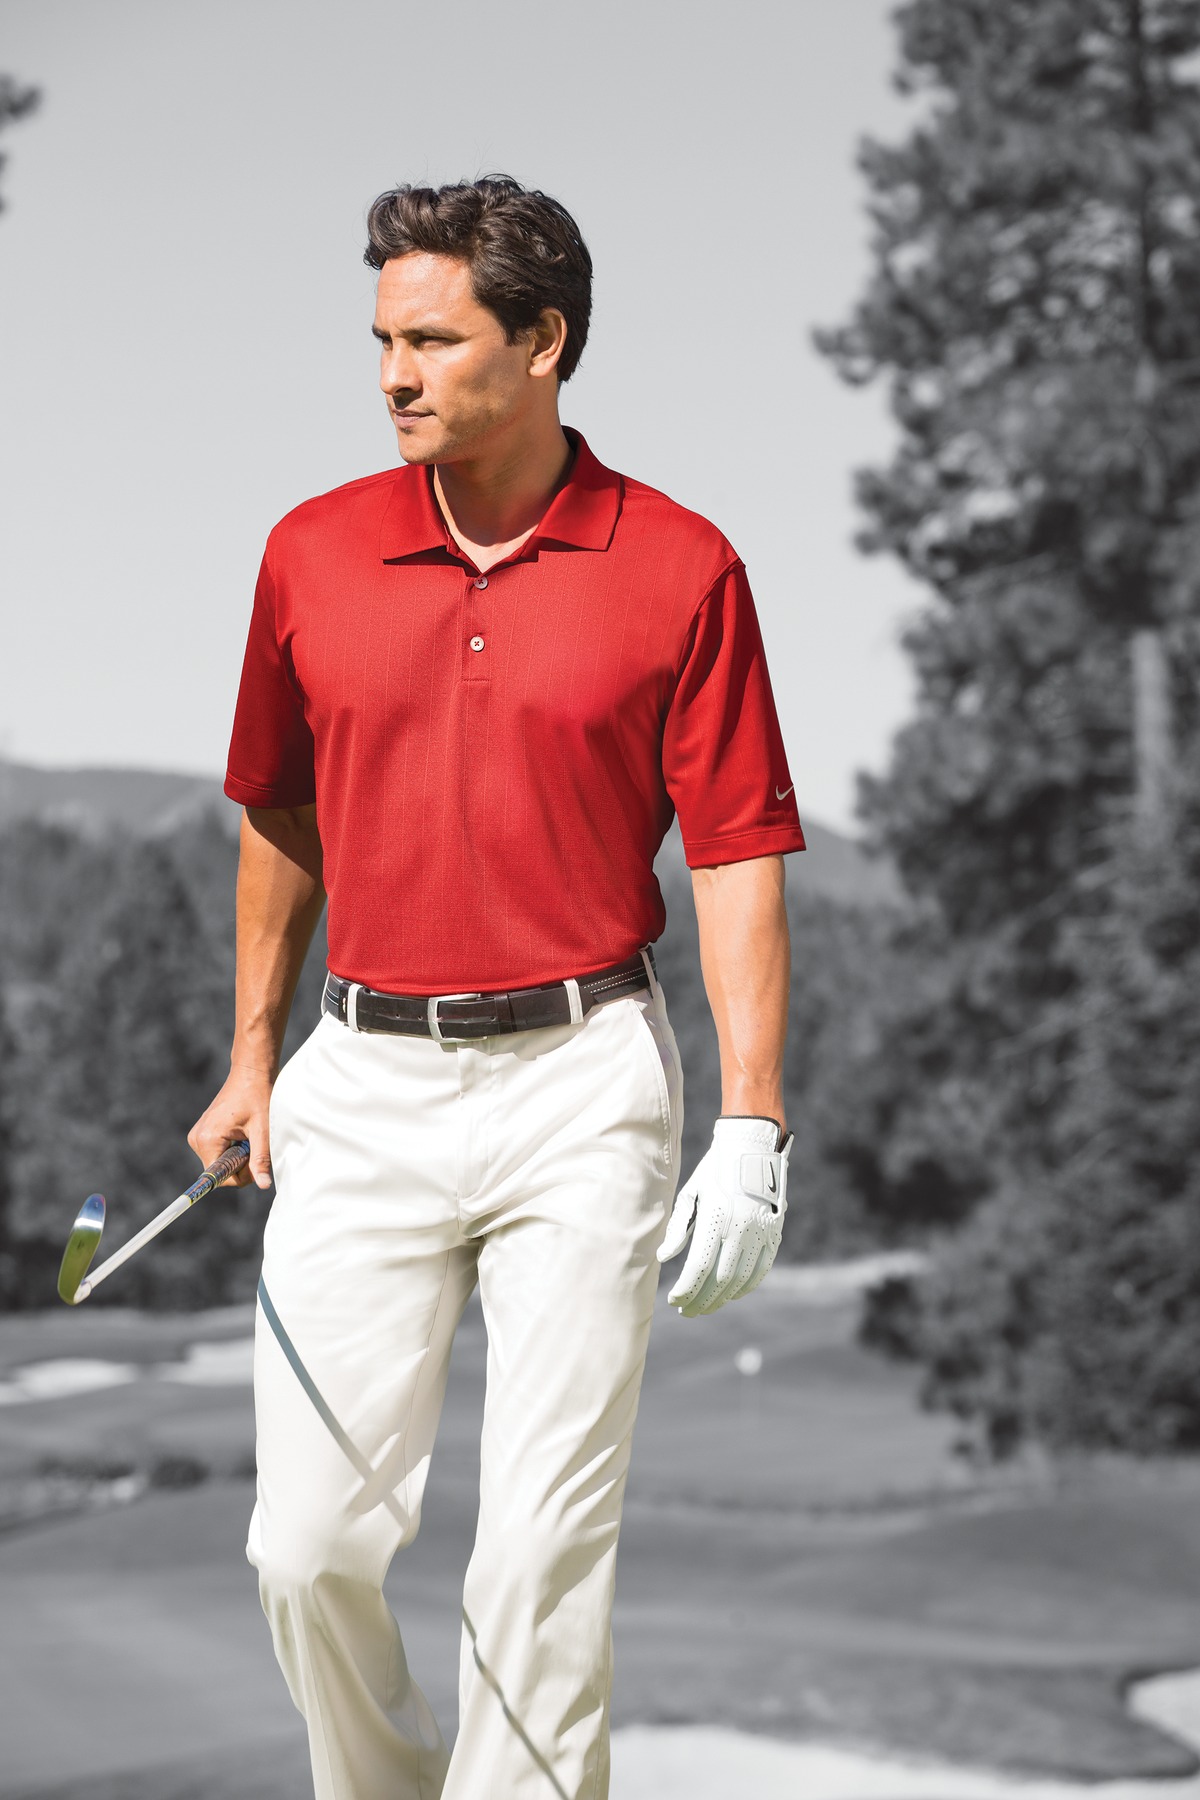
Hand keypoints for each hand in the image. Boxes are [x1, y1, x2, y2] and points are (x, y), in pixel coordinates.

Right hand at [188, 1061, 274, 1190]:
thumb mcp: (263, 1130)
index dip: (241, 1174)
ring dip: (238, 1155)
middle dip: (241, 1164)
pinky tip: (242, 1131)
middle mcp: (197, 1139)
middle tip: (254, 1140)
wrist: (251, 1072)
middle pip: (221, 1171)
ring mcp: (198, 1136)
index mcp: (207, 1140)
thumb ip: (260, 1159)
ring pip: (221, 1163)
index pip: (220, 1178)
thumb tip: (264, 1185)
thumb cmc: (258, 1096)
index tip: (254, 1154)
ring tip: (249, 1133)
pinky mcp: (203, 1133)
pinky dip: (234, 1148)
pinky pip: (219, 1153)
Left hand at [657, 1116, 792, 1315]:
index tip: (673, 1299)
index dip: (685, 1288)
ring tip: (705, 1307)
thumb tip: (664, 1258)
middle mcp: (740, 1227)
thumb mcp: (690, 1193)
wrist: (753, 1147)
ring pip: (740, 1279)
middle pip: (719, 1278)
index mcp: (716, 1216)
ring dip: (721, 1298)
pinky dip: (746, 1287)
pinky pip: (761, 1270)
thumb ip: (678, 1228)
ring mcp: (760, 1232)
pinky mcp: (774, 1234)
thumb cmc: (714, 1171)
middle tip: (686, 1311)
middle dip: (700, 1300)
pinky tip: (731, 1295)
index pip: (698, 1266)